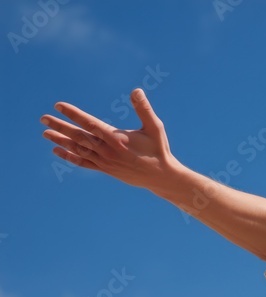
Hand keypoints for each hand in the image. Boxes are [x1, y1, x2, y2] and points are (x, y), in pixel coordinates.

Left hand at [41, 88, 180, 189]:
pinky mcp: (106, 170)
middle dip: (60, 126)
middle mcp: (108, 151)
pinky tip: (57, 151)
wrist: (161, 176)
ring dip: (61, 140)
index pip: (90, 124)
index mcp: (117, 139)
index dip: (74, 114)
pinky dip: (69, 157)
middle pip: (79, 137)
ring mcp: (105, 162)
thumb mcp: (155, 127)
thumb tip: (136, 90)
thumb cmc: (158, 149)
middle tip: (43, 118)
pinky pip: (84, 163)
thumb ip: (144, 109)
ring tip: (45, 133)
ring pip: (78, 150)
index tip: (59, 106)